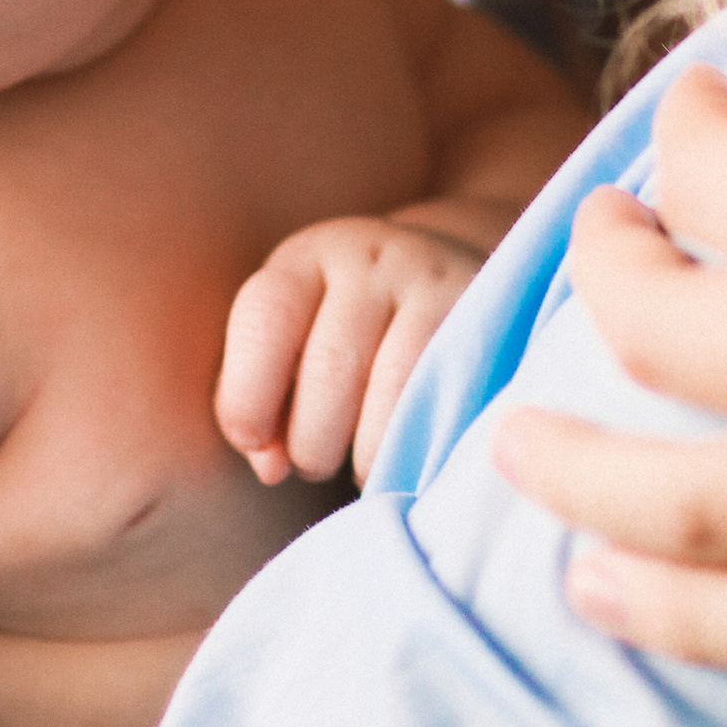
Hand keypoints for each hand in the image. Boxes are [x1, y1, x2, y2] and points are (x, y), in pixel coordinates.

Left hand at [219, 213, 488, 484]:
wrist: (443, 277)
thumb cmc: (343, 336)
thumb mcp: (291, 350)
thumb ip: (262, 410)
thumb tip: (270, 467)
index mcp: (305, 260)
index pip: (264, 316)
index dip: (246, 395)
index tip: (252, 441)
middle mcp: (369, 259)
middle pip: (331, 366)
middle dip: (312, 442)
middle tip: (315, 462)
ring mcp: (432, 283)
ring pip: (393, 388)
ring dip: (367, 453)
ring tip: (361, 463)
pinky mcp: (479, 318)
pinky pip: (445, 400)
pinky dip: (418, 447)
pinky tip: (407, 455)